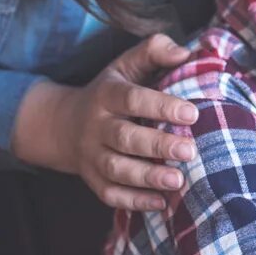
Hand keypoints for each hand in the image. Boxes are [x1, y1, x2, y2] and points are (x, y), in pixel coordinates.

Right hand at [12, 34, 197, 210]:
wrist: (63, 124)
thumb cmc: (111, 91)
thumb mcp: (126, 65)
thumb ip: (154, 51)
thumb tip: (185, 53)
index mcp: (106, 95)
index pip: (132, 99)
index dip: (161, 106)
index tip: (192, 114)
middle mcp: (96, 126)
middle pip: (124, 138)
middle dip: (157, 146)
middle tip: (189, 150)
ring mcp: (91, 155)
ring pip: (116, 169)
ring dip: (147, 178)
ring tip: (178, 181)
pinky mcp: (93, 180)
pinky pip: (110, 195)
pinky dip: (134, 202)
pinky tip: (161, 203)